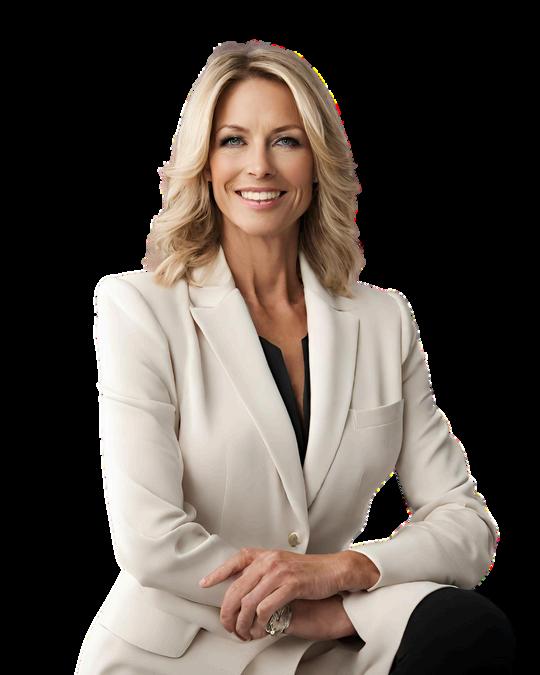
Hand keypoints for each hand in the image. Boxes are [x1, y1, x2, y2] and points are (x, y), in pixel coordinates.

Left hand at [199, 547, 349, 641]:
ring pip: (249, 602)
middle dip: (227, 612)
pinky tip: (260, 630)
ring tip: (243, 633)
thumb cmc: (308, 571)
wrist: (333, 570)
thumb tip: (243, 589)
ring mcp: (279, 572)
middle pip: (237, 589)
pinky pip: (266, 608)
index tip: (204, 584)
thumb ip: (262, 572)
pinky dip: (260, 624)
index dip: (218, 573)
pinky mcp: (290, 586)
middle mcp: (269, 561)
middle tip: (227, 626)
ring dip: (242, 623)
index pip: (235, 560)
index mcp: (265, 555)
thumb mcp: (281, 565)